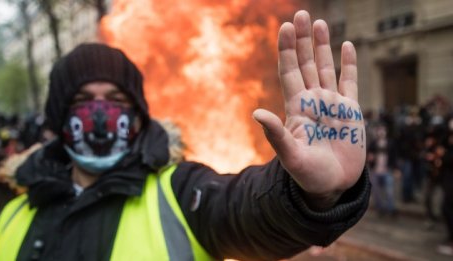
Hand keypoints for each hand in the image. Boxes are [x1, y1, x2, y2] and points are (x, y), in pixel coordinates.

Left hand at [253, 10, 365, 208]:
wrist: (332, 186)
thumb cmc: (308, 175)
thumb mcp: (290, 156)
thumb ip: (277, 134)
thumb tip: (256, 112)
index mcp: (296, 108)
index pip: (289, 72)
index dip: (287, 50)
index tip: (285, 27)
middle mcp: (312, 100)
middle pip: (306, 63)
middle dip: (303, 40)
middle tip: (301, 14)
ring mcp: (331, 103)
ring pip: (326, 68)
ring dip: (323, 46)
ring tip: (320, 23)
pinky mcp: (350, 111)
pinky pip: (350, 82)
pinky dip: (349, 64)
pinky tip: (347, 46)